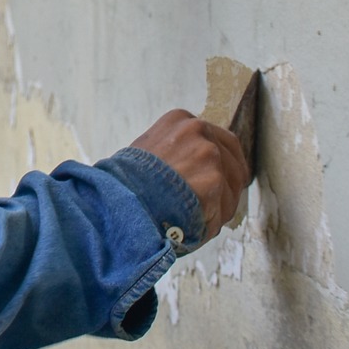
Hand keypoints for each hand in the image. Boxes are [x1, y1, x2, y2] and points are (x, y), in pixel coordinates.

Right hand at [128, 109, 250, 241]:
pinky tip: (191, 227)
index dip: (221, 163)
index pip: (217, 139)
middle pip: (232, 160)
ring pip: (231, 187)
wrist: (117, 199)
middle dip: (228, 185)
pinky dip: (211, 223)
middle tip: (218, 206)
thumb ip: (176, 153)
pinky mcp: (213, 180)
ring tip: (195, 221)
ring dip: (218, 208)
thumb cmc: (126, 183)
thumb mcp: (148, 152)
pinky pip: (224, 209)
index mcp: (181, 120)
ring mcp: (208, 154)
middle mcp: (197, 129)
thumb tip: (198, 173)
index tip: (220, 180)